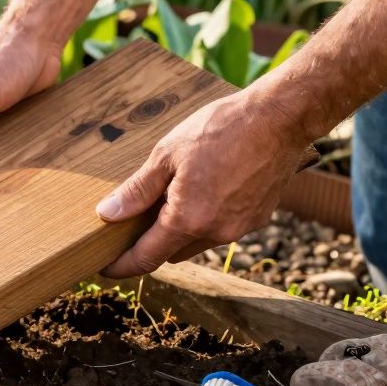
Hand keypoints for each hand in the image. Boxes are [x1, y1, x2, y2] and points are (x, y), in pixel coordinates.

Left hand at [95, 91, 309, 277]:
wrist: (280, 117)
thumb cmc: (221, 129)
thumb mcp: (167, 155)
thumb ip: (137, 190)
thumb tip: (108, 213)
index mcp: (189, 220)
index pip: (147, 258)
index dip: (123, 266)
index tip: (106, 268)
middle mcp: (217, 232)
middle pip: (171, 252)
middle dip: (151, 243)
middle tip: (132, 221)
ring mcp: (241, 228)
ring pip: (197, 242)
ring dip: (179, 230)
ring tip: (168, 198)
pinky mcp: (258, 218)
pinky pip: (221, 229)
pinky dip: (204, 220)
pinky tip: (201, 191)